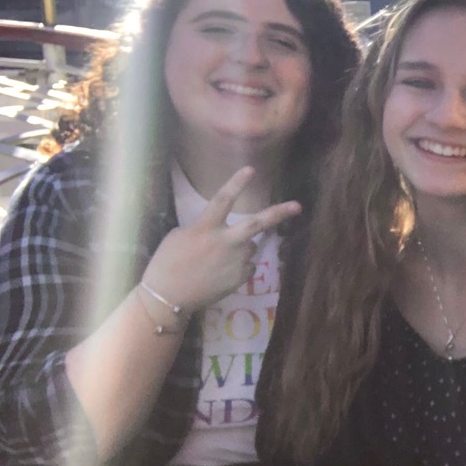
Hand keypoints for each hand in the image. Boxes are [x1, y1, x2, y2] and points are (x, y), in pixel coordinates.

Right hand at [141, 166, 298, 311]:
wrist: (168, 296)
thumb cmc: (167, 262)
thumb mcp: (179, 236)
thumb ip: (204, 228)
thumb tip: (222, 231)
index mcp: (205, 228)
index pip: (223, 200)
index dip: (237, 184)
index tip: (251, 169)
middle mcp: (225, 242)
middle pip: (257, 223)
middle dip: (279, 213)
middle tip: (298, 206)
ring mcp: (236, 261)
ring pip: (249, 246)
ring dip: (240, 248)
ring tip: (217, 260)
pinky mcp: (242, 277)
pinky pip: (247, 265)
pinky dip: (238, 266)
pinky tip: (219, 273)